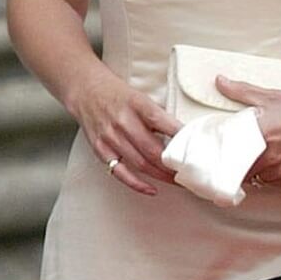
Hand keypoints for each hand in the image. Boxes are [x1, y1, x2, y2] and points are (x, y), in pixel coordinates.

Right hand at [73, 69, 179, 195]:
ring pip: (139, 163)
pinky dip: (137, 184)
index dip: (180, 137)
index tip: (194, 147)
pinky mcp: (101, 150)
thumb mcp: (142, 97)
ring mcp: (111, 138)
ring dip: (160, 175)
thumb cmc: (118, 94)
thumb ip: (158, 115)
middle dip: (172, 164)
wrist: (86, 90)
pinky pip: (120, 172)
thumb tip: (181, 134)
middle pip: (152, 149)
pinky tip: (151, 189)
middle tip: (189, 172)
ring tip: (177, 181)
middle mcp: (123, 122)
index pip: (163, 122)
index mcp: (138, 104)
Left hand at [215, 76, 280, 190]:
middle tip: (242, 158)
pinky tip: (279, 162)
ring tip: (264, 157)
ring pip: (260, 179)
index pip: (229, 160)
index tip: (219, 160)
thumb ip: (241, 91)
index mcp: (257, 138)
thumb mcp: (270, 97)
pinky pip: (278, 183)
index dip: (223, 162)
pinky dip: (275, 175)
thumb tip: (221, 82)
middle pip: (243, 173)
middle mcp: (268, 159)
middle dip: (241, 167)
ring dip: (259, 171)